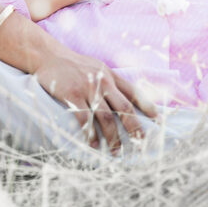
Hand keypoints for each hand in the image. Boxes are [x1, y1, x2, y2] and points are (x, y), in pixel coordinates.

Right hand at [33, 48, 156, 152]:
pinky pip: (84, 118)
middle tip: (140, 144)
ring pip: (106, 117)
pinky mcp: (71, 94)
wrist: (48, 55)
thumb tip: (126, 99)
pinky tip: (93, 144)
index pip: (134, 92)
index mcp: (110, 75)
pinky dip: (90, 134)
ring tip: (116, 151)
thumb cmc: (73, 64)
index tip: (159, 121)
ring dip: (113, 137)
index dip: (148, 107)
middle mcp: (102, 82)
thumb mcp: (96, 67)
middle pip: (124, 108)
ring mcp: (87, 88)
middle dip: (134, 128)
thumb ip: (110, 81)